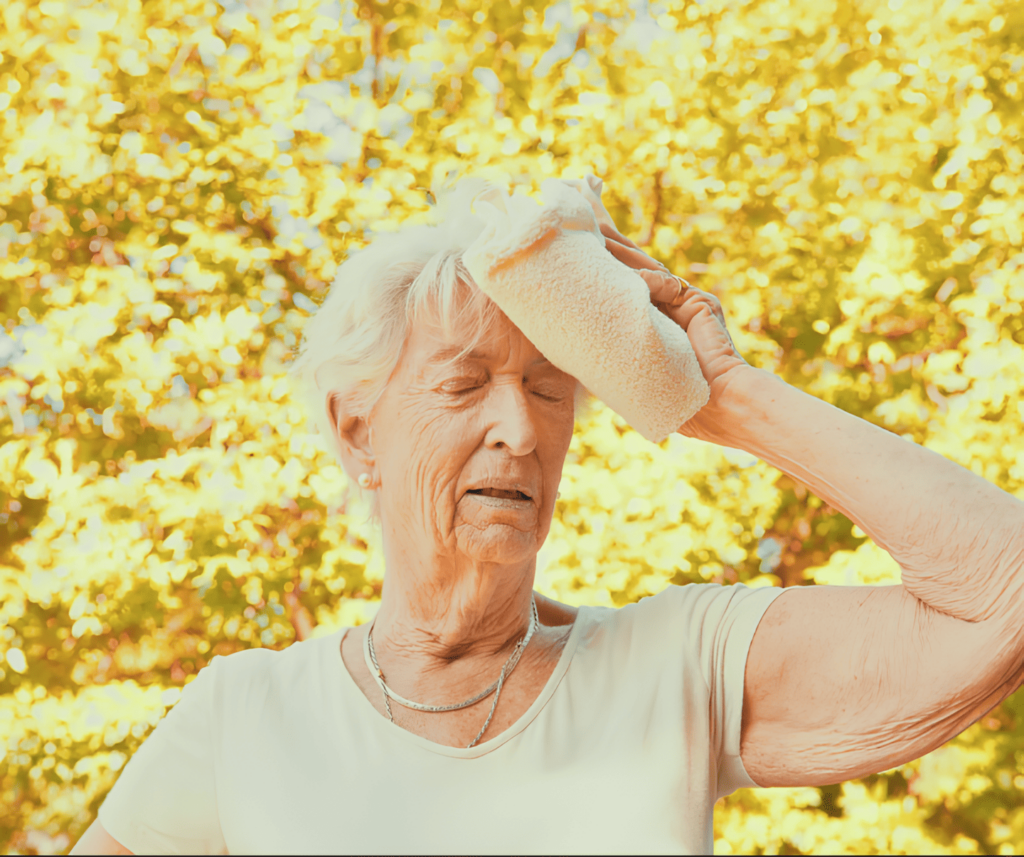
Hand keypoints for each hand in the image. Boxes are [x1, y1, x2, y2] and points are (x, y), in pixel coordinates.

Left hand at [563, 174, 751, 443]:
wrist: (715, 407)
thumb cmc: (672, 397)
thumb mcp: (631, 364)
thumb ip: (613, 339)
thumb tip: (576, 318)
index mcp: (653, 320)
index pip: (625, 286)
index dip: (605, 266)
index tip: (580, 247)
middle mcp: (670, 307)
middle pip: (635, 268)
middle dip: (610, 245)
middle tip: (583, 223)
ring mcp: (686, 303)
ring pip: (647, 271)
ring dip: (619, 252)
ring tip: (592, 232)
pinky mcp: (700, 303)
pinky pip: (666, 287)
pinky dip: (646, 283)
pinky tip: (623, 273)